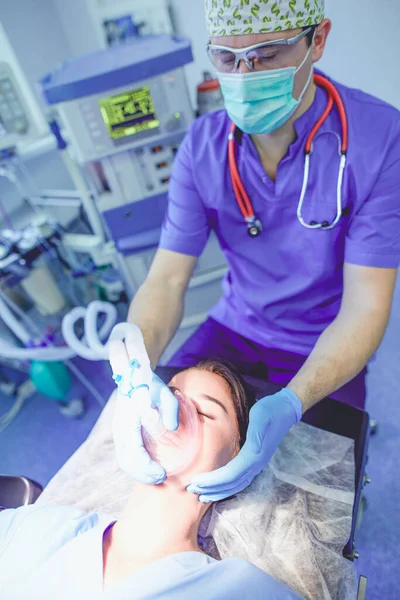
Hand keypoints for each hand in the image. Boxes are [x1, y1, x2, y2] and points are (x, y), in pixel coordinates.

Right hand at [109, 334, 178, 484]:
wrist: (132, 373)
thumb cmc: (149, 383)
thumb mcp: (163, 390)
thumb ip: (170, 407)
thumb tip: (173, 427)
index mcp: (128, 417)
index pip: (133, 449)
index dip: (146, 466)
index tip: (162, 473)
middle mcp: (120, 426)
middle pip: (126, 459)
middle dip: (143, 474)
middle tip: (162, 479)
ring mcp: (118, 430)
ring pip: (123, 459)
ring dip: (139, 472)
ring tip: (156, 477)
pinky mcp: (120, 432)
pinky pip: (125, 455)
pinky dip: (135, 466)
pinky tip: (149, 468)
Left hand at [187, 389, 301, 501]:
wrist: (286, 409)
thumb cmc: (271, 410)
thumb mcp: (262, 416)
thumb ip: (257, 433)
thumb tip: (254, 449)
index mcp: (255, 454)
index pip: (230, 474)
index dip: (213, 481)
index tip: (195, 481)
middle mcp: (257, 464)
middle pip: (232, 483)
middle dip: (211, 489)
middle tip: (191, 490)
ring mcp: (257, 464)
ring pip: (236, 485)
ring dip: (218, 491)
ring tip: (202, 495)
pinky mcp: (256, 461)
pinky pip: (240, 480)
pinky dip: (227, 487)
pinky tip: (218, 487)